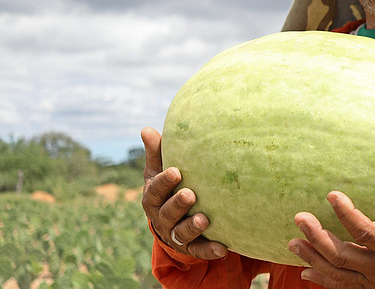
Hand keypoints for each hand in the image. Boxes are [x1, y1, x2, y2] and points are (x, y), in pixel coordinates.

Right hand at [140, 127, 227, 259]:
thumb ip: (157, 153)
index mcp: (153, 198)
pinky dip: (210, 250)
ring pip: (181, 233)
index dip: (164, 182)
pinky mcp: (191, 246)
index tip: (176, 171)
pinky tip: (222, 247)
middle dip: (178, 204)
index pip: (155, 190)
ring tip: (204, 219)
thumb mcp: (159, 171)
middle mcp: (162, 218)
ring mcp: (176, 234)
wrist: (172, 221)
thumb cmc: (168, 188)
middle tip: (190, 194)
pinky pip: (200, 250)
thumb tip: (146, 129)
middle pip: (167, 213)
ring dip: (192, 226)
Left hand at [288, 176, 374, 287]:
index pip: (367, 232)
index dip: (347, 214)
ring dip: (313, 259)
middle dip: (317, 237)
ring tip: (292, 242)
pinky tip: (306, 271)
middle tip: (299, 218)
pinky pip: (343, 288)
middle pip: (342, 255)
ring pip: (337, 274)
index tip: (331, 194)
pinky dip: (323, 280)